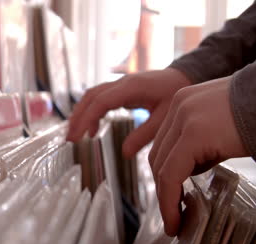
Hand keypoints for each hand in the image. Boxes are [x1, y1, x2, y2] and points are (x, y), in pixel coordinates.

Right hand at [67, 68, 191, 157]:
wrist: (184, 77)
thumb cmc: (176, 95)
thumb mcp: (164, 118)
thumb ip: (144, 135)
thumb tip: (125, 153)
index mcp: (132, 87)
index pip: (101, 101)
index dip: (87, 118)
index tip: (78, 136)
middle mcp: (122, 83)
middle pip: (91, 97)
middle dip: (78, 117)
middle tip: (70, 139)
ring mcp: (120, 84)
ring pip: (92, 96)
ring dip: (81, 114)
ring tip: (75, 135)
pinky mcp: (120, 89)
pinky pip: (99, 98)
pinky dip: (91, 112)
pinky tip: (92, 130)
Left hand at [148, 76, 247, 236]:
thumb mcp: (220, 129)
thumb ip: (201, 145)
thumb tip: (191, 171)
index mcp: (182, 104)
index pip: (163, 145)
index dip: (162, 174)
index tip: (168, 198)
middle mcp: (178, 107)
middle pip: (158, 156)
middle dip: (163, 188)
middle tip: (172, 213)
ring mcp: (185, 118)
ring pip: (162, 167)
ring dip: (165, 198)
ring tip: (174, 220)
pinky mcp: (194, 133)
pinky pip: (172, 174)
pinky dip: (169, 199)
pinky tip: (176, 216)